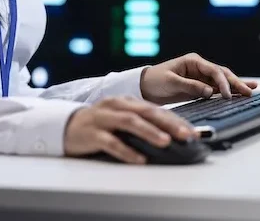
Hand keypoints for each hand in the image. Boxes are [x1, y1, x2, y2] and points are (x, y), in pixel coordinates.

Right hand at [63, 96, 195, 163]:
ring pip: (130, 122)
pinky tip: (139, 159)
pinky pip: (111, 142)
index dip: (176, 119)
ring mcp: (103, 118)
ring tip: (166, 142)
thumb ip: (142, 122)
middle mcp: (116, 105)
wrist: (66, 125)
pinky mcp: (92, 134)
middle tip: (187, 135)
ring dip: (149, 132)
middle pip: (146, 112)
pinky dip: (127, 150)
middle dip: (169, 124)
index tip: (193, 131)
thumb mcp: (121, 118)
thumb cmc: (99, 124)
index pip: (155, 109)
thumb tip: (172, 135)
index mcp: (126, 101)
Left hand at [139, 53, 258, 104]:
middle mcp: (200, 67)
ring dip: (236, 86)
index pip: (213, 70)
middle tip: (249, 92)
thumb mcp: (171, 82)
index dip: (222, 82)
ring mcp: (201, 77)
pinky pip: (217, 89)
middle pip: (222, 74)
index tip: (228, 95)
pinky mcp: (200, 87)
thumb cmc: (156, 81)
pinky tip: (241, 93)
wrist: (145, 87)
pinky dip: (229, 91)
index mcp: (193, 61)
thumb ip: (190, 86)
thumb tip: (210, 92)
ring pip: (222, 81)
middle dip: (236, 83)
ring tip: (251, 91)